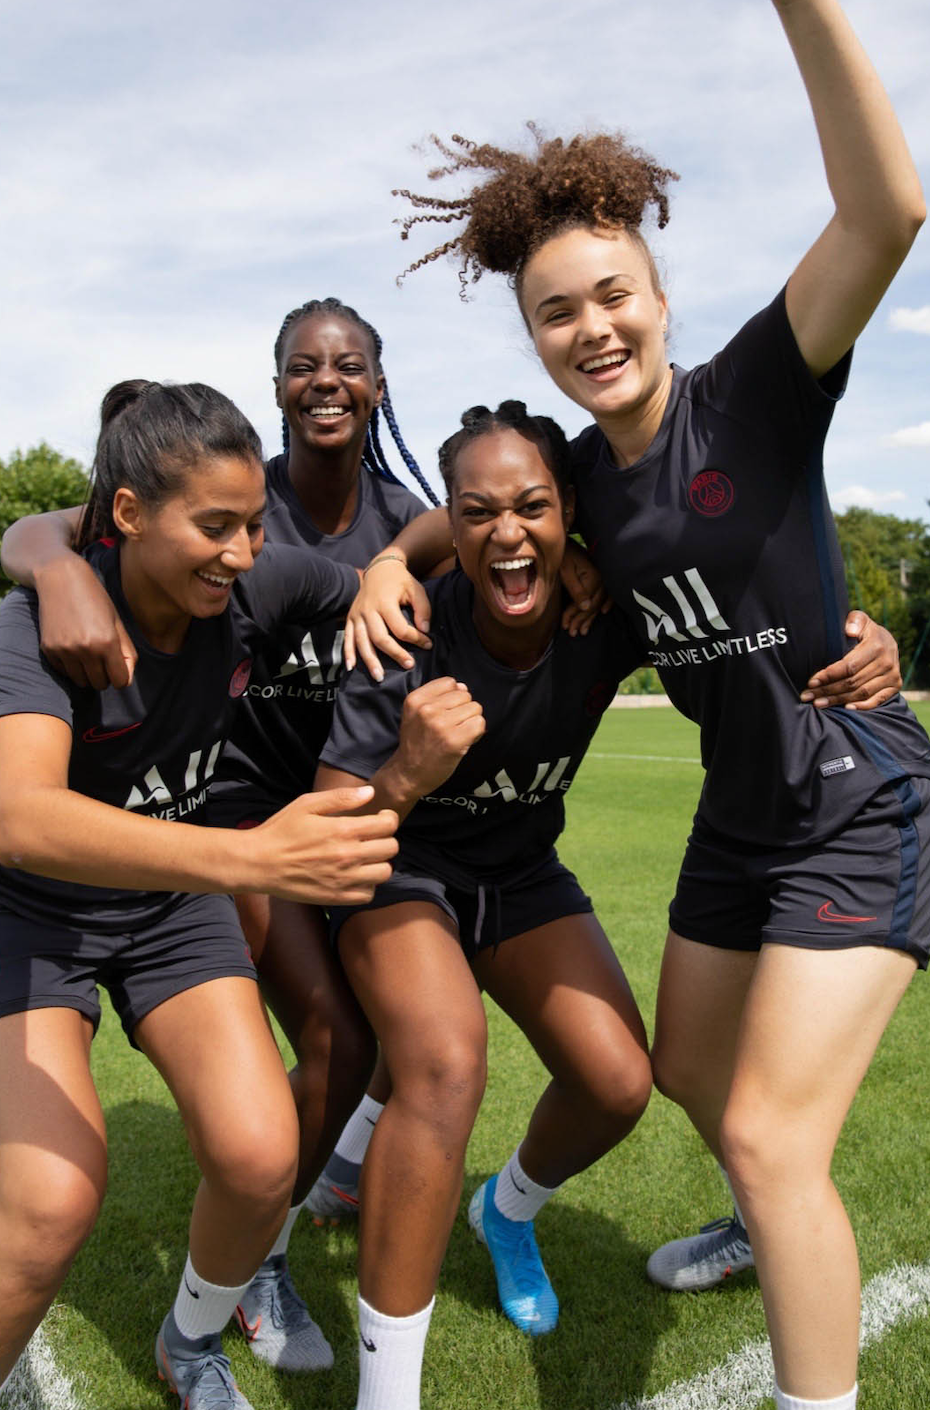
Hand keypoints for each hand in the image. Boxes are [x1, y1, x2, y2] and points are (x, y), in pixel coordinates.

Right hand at [35, 556, 136, 688]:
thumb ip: (126, 652)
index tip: (118, 666)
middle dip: (105, 676)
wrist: (60, 577)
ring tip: (88, 653)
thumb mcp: (117, 622)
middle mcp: (85, 649)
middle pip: (100, 684)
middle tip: (102, 658)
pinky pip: (64, 672)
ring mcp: (64, 650)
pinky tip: (72, 646)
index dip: (121, 677)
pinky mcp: (48, 649)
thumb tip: (125, 680)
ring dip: (87, 673)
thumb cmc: (95, 598)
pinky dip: (71, 666)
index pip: (120, 681)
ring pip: (81, 682)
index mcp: (107, 642)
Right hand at [251, 786, 397, 904]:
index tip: (380, 818)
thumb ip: (341, 797)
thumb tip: (370, 792)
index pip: (388, 825)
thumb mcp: (306, 804)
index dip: (388, 819)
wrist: (258, 863)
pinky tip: (355, 875)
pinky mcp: (337, 897)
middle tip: (371, 837)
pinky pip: (369, 894)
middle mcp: (348, 855)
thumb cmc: (281, 831)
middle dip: (384, 839)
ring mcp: (344, 879)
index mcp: (342, 830)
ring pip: (385, 872)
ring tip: (365, 857)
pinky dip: (367, 884)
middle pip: (391, 848)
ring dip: (379, 863)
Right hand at [343, 557, 431, 680]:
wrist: (379, 568)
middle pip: (379, 638)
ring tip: (379, 677)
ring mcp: (356, 615)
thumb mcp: (416, 588)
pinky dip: (347, 653)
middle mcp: (368, 610)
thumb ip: (422, 608)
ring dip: (370, 661)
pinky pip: (347, 638)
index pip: (400, 628)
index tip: (428, 644)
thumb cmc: (400, 581)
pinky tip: (351, 667)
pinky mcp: (350, 618)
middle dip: (395, 654)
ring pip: (362, 641)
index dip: (416, 639)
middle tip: (408, 665)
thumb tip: (424, 630)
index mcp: (384, 602)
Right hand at [391, 678, 485, 797]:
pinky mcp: (454, 740)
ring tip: (458, 734)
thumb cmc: (416, 743)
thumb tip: (463, 687)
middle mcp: (427, 709)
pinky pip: (480, 724)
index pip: (450, 682)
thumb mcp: (416, 714)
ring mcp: (440, 724)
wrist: (408, 774)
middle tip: (452, 727)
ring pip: (475, 708)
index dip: (453, 697)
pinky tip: (465, 741)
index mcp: (415, 699)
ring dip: (471, 721)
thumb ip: (438, 698)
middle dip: (463, 710)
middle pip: (465, 695)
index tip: (445, 713)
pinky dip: (477, 733)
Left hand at [560, 539, 609, 636]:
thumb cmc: (563, 554)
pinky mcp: (601, 576)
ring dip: (590, 618)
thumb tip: (586, 608)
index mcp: (594, 578)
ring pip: (599, 602)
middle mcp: (602, 579)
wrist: (567, 540)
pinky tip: (603, 612)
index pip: (585, 604)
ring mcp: (604, 578)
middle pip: (593, 606)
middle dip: (582, 621)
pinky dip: (605, 603)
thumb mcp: (566, 572)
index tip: (565, 626)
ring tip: (582, 631)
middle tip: (573, 633)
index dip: (575, 616)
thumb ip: (576, 590)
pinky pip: (607, 594)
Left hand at [800, 611, 901, 709]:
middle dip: (827, 690)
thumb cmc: (864, 631)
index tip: (811, 681)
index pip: (849, 666)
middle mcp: (887, 662)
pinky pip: (877, 700)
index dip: (829, 675)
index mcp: (877, 646)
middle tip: (808, 696)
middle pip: (852, 682)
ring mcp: (893, 676)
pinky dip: (861, 707)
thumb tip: (849, 631)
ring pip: (861, 693)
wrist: (886, 640)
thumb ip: (854, 621)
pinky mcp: (895, 686)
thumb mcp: (859, 620)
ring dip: (838, 700)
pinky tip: (845, 708)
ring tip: (818, 703)